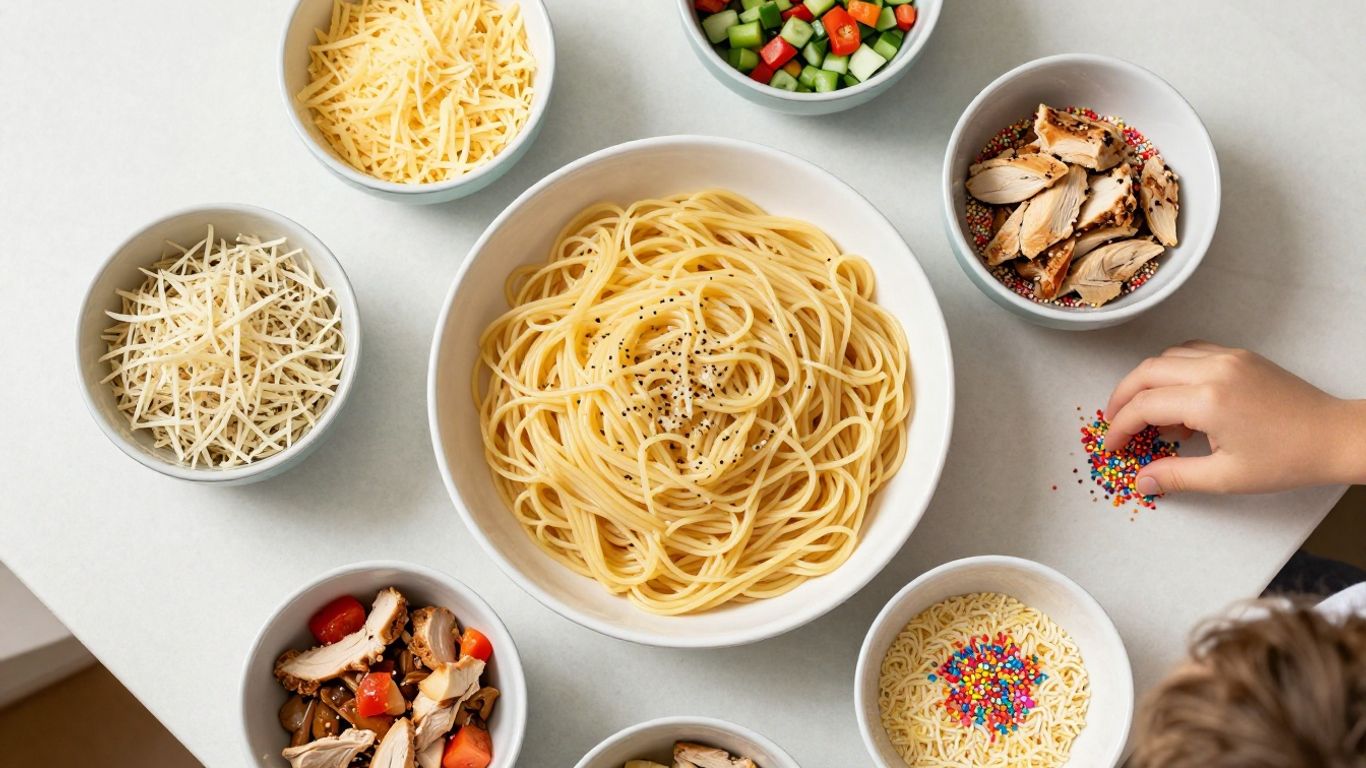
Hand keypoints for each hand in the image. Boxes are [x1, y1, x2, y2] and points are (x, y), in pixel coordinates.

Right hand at [1103, 341, 1365, 494]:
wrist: (1333, 436)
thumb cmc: (1287, 458)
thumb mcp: (1226, 476)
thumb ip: (1176, 476)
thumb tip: (1141, 481)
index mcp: (1209, 400)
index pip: (1144, 405)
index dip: (1120, 427)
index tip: (1113, 446)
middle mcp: (1214, 370)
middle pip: (1146, 372)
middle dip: (1122, 398)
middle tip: (1114, 424)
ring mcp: (1227, 357)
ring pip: (1166, 357)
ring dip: (1146, 382)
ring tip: (1145, 414)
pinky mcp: (1238, 356)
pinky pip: (1190, 352)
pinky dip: (1172, 370)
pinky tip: (1176, 397)